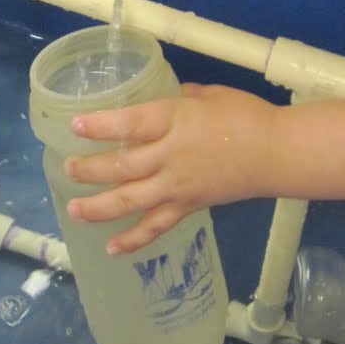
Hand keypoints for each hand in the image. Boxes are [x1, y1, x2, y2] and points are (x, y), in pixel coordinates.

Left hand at [64, 84, 280, 253]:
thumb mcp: (207, 94)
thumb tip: (153, 104)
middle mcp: (171, 156)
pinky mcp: (188, 206)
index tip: (75, 125)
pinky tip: (111, 248)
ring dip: (99, 208)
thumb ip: (176, 99)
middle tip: (67, 169)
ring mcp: (178, 185)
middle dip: (90, 169)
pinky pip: (156, 226)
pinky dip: (134, 239)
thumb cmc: (245, 116)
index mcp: (176, 121)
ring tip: (73, 210)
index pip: (130, 123)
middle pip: (122, 165)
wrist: (277, 153)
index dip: (100, 126)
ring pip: (131, 200)